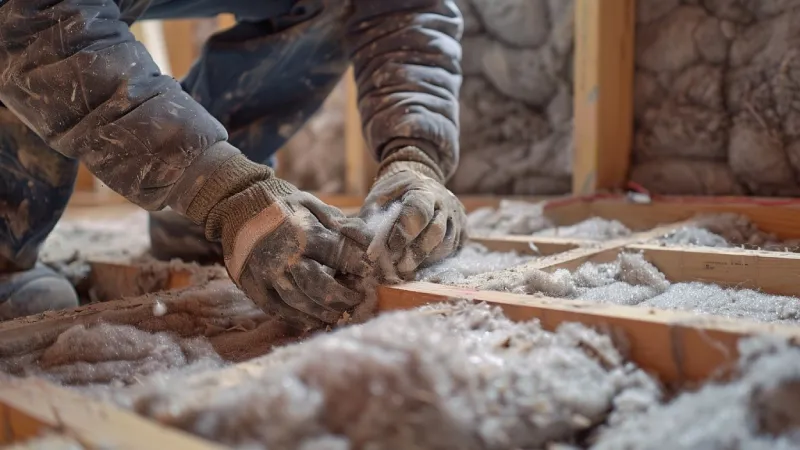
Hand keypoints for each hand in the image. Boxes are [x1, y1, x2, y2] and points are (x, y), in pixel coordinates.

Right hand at [226, 191, 373, 329]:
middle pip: (320, 286)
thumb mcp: (312, 204)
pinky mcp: (253, 286)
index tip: (367, 272)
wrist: (237, 206)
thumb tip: (368, 241)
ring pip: (300, 303)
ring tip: (339, 313)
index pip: (339, 254)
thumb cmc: (282, 206)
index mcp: (303, 232)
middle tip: (356, 299)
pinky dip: (298, 319)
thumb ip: (341, 224)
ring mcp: (266, 274)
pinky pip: (277, 310)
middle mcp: (285, 256)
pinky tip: (313, 320)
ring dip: (324, 312)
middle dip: (343, 297)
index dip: (357, 265)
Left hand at [360, 150, 465, 278]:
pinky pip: (453, 251)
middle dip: (416, 252)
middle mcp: (445, 203)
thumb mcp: (378, 200)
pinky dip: (436, 261)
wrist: (421, 183)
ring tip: (406, 270)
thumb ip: (367, 219)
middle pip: (436, 231)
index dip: (404, 232)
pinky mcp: (462, 233)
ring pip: (446, 244)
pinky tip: (419, 266)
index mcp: (423, 189)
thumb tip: (346, 233)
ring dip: (426, 260)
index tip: (389, 247)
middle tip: (399, 267)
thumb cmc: (394, 195)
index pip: (418, 211)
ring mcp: (457, 218)